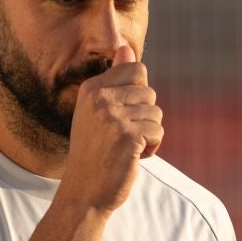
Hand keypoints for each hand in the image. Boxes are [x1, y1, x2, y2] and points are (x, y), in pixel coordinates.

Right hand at [57, 43, 162, 213]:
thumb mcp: (96, 112)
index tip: (121, 116)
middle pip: (149, 92)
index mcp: (91, 88)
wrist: (84, 192)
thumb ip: (114, 80)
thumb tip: (126, 48)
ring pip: (156, 114)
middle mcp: (100, 98)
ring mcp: (113, 117)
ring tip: (126, 148)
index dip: (138, 95)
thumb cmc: (94, 153)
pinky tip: (132, 158)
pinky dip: (152, 148)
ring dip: (148, 134)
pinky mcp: (127, 136)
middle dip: (144, 117)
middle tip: (121, 137)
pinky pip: (157, 132)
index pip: (136, 69)